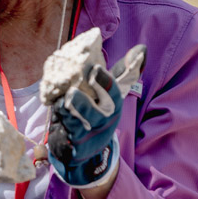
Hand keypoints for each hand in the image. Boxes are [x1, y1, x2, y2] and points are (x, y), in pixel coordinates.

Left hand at [48, 64, 124, 186]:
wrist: (87, 149)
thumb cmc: (99, 113)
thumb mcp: (111, 94)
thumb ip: (124, 73)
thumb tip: (141, 49)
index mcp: (113, 106)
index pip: (113, 94)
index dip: (105, 82)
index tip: (94, 69)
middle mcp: (103, 121)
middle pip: (95, 113)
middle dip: (83, 103)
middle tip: (71, 92)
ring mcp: (88, 135)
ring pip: (76, 123)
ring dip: (66, 113)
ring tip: (59, 103)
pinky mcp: (74, 146)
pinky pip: (65, 137)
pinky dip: (59, 128)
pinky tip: (56, 120)